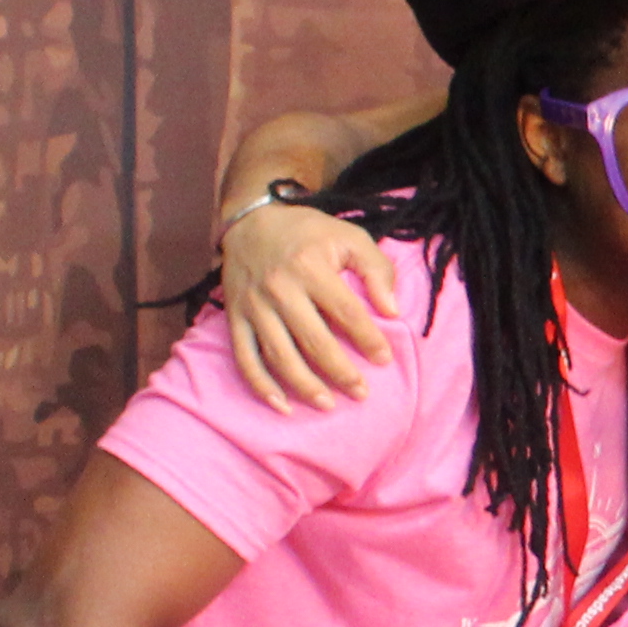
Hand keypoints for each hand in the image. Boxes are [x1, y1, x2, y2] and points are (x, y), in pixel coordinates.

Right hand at [220, 197, 401, 411]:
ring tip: (328, 405)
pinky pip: (245, 357)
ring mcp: (254, 306)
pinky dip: (261, 385)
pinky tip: (282, 405)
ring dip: (304, 385)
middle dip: (340, 372)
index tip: (384, 360)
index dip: (367, 339)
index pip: (345, 311)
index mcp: (310, 267)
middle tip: (361, 394)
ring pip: (279, 355)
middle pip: (313, 340)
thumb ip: (376, 269)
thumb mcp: (349, 236)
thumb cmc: (308, 232)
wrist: (250, 221)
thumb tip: (392, 310)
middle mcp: (279, 289)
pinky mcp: (235, 317)